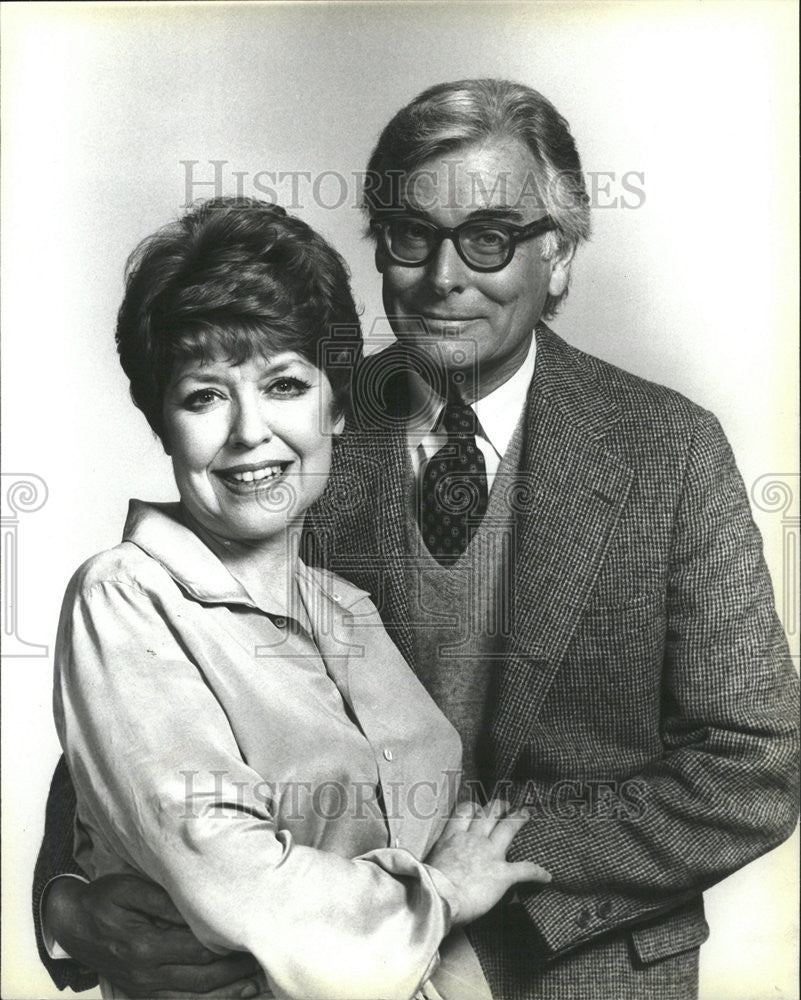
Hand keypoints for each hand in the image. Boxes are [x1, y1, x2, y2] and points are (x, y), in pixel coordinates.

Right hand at [43, 873, 262, 997]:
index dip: (229, 948)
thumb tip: (202, 907)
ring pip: (193, 998)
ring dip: (227, 994)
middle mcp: (146, 975)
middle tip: (264, 961)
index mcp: (145, 946)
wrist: (73, 925)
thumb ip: (166, 901)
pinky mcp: (142, 994)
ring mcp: (143, 989)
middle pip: (202, 979)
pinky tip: (227, 997)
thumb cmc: (105, 900)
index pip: (199, 951)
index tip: (254, 938)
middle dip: (236, 973)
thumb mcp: (131, 889)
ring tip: (256, 986)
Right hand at [425, 800, 549, 925]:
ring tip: (526, 813)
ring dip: (518, 820)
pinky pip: (525, 869)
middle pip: (488, 814)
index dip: (474, 807)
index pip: (465, 812)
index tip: (478, 806)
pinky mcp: (502, 873)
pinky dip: (537, 872)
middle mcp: (472, 840)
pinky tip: (546, 876)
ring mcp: (489, 854)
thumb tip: (432, 866)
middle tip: (506, 803)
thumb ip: (436, 858)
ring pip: (508, 828)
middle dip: (499, 806)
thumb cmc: (426, 885)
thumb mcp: (428, 863)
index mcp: (452, 837)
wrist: (438, 898)